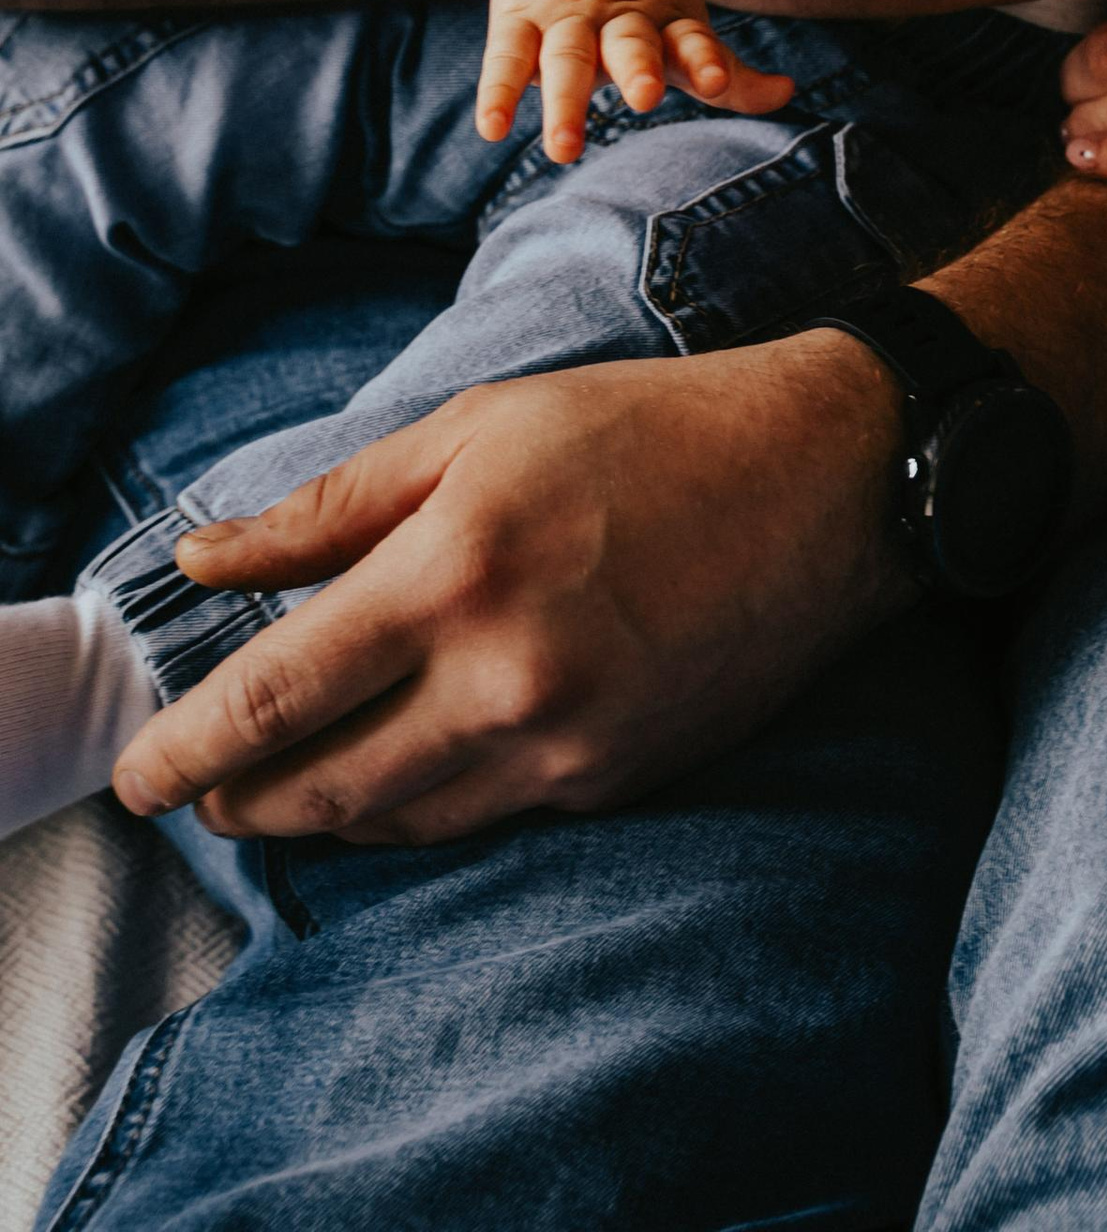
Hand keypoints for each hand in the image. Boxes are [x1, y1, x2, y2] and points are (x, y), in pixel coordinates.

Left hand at [110, 334, 907, 844]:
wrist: (824, 480)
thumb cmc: (647, 429)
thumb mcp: (479, 427)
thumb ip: (333, 504)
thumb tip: (205, 557)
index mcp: (457, 569)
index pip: (278, 692)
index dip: (189, 743)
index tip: (141, 768)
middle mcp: (504, 675)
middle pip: (322, 787)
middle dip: (241, 800)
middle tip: (199, 789)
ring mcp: (564, 741)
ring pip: (396, 822)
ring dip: (322, 815)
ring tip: (281, 787)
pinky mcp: (613, 779)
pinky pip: (480, 818)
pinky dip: (418, 806)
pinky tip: (397, 772)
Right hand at [477, 0, 798, 162]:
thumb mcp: (683, 21)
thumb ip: (725, 70)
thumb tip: (788, 94)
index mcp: (664, 16)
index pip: (689, 37)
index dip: (703, 57)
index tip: (714, 82)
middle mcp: (616, 16)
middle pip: (628, 42)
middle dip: (636, 68)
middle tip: (644, 99)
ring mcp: (564, 18)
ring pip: (565, 58)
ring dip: (565, 102)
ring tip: (564, 150)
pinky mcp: (517, 22)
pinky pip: (506, 58)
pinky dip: (498, 92)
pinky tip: (492, 129)